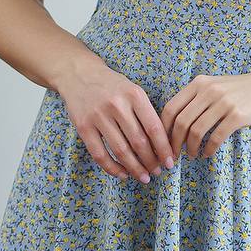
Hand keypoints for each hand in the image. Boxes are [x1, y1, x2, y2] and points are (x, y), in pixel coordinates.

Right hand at [55, 54, 175, 182]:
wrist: (80, 74)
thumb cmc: (112, 86)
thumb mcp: (133, 91)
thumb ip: (146, 113)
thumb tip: (162, 145)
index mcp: (135, 95)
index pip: (154, 128)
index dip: (164, 149)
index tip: (170, 162)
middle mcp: (117, 105)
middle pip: (139, 142)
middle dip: (151, 161)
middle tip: (158, 172)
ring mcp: (98, 116)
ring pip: (121, 151)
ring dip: (135, 168)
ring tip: (144, 177)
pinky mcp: (83, 127)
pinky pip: (99, 154)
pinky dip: (112, 168)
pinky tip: (122, 174)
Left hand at [160, 66, 250, 160]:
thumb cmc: (243, 89)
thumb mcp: (217, 85)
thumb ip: (197, 99)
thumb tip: (175, 124)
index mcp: (200, 83)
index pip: (171, 108)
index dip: (164, 129)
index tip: (164, 143)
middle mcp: (209, 90)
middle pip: (181, 122)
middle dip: (174, 143)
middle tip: (175, 156)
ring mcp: (224, 102)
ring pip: (195, 131)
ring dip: (190, 148)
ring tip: (193, 155)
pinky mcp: (237, 115)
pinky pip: (215, 137)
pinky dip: (208, 149)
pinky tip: (208, 153)